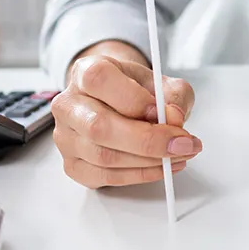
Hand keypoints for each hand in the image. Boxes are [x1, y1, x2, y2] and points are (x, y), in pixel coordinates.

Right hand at [52, 40, 200, 188]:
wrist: (120, 101)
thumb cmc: (138, 91)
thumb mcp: (163, 83)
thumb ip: (173, 96)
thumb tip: (174, 118)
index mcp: (85, 72)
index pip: (99, 80)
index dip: (133, 98)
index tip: (165, 112)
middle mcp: (68, 105)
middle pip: (99, 127)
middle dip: (148, 140)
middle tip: (183, 143)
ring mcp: (65, 138)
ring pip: (103, 156)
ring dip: (149, 161)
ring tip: (180, 153)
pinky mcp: (72, 165)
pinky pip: (106, 177)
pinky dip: (140, 175)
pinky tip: (163, 166)